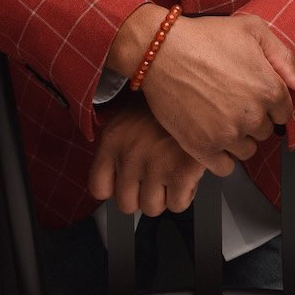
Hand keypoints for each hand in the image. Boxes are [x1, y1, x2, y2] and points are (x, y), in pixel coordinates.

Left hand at [88, 91, 206, 215]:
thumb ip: (117, 142)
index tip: (126, 182)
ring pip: (152, 208)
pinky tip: (186, 173)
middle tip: (153, 177)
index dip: (116, 188)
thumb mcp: (129, 113)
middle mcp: (129, 155)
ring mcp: (154, 166)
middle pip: (126, 204)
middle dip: (141, 194)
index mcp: (113, 140)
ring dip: (163, 195)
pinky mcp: (181, 173)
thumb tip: (112, 170)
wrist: (195, 86)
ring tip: (170, 171)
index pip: (99, 188)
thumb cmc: (164, 102)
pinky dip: (185, 193)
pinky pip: (177, 205)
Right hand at [141, 13, 294, 176]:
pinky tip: (212, 136)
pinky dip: (221, 157)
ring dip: (238, 138)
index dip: (269, 102)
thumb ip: (282, 56)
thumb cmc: (204, 36)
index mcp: (269, 88)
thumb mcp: (251, 29)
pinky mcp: (203, 148)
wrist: (160, 50)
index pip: (284, 112)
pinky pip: (225, 167)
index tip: (252, 94)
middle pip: (264, 131)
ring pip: (247, 150)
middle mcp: (252, 116)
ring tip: (219, 115)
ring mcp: (227, 135)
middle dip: (253, 118)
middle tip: (231, 100)